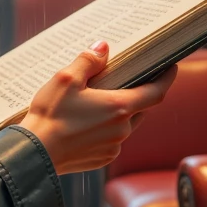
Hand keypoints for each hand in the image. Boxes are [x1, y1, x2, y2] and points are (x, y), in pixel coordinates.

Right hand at [20, 40, 176, 175]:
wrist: (35, 154)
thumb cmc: (50, 116)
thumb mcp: (65, 79)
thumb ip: (88, 61)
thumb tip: (103, 48)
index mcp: (118, 107)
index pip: (156, 92)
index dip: (167, 79)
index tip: (172, 68)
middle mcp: (122, 129)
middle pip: (139, 108)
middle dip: (135, 95)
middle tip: (122, 82)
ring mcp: (113, 147)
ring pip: (125, 125)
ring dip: (118, 114)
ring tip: (96, 103)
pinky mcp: (102, 159)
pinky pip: (112, 141)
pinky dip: (105, 130)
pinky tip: (85, 125)